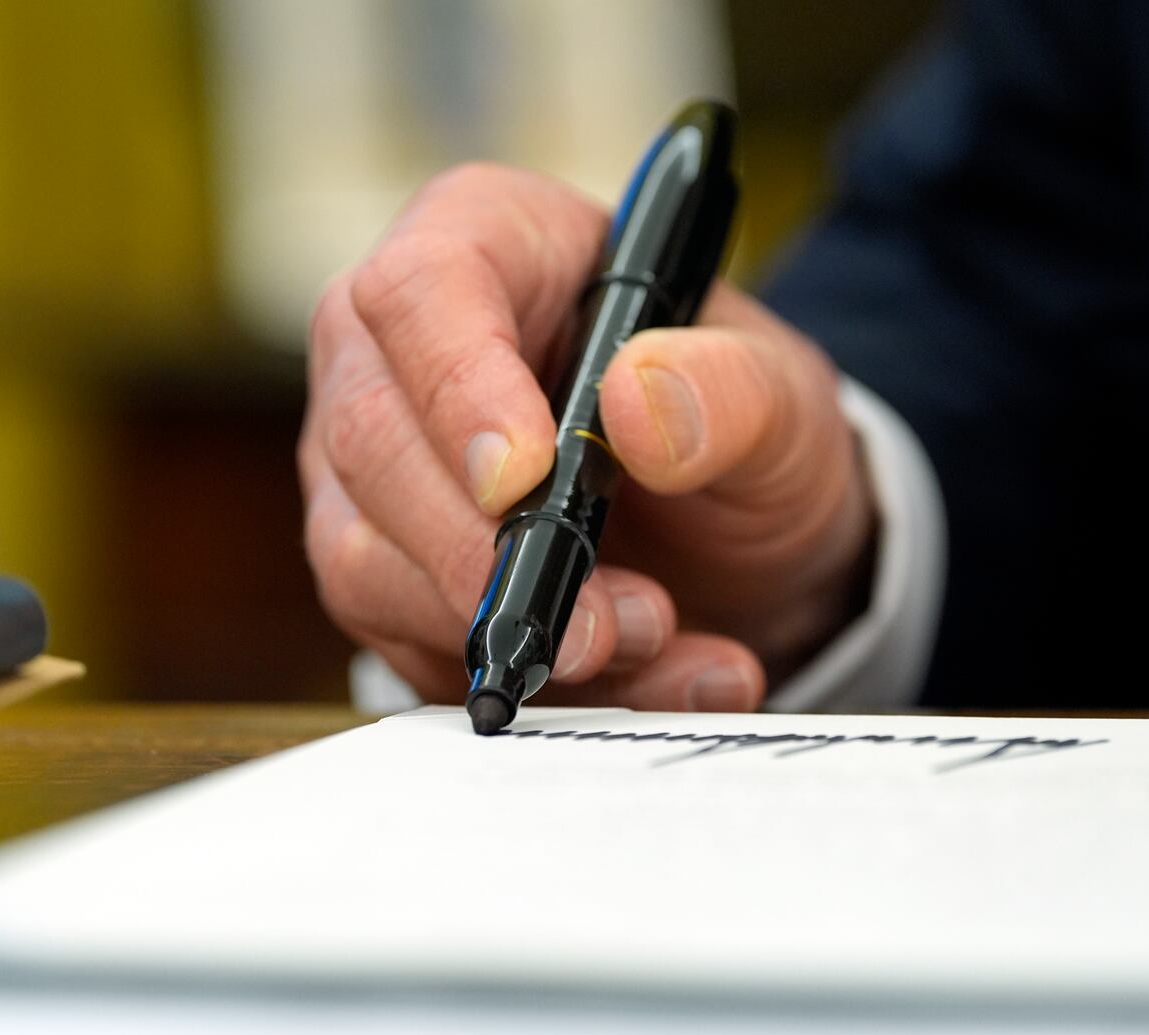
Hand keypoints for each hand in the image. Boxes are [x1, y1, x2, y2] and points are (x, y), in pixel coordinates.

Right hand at [300, 163, 875, 710]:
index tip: (526, 478)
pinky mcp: (381, 568)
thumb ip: (733, 392)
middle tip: (609, 620)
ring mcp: (373, 467)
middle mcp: (397, 351)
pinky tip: (634, 676)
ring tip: (651, 638)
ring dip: (506, 626)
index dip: (458, 385)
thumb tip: (635, 404)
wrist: (736, 535)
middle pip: (370, 437)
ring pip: (365, 559)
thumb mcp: (783, 400)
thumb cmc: (739, 426)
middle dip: (486, 552)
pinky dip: (522, 677)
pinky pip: (406, 645)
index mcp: (488, 244)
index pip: (421, 292)